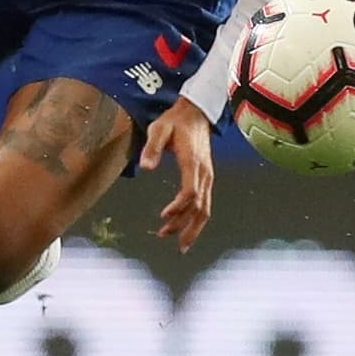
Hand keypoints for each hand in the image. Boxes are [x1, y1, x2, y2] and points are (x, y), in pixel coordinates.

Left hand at [139, 96, 213, 252]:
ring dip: (192, 227)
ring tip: (179, 243)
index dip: (178, 207)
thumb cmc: (175, 120)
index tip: (163, 215)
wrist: (196, 112)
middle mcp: (204, 172)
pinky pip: (205, 203)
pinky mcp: (206, 177)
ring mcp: (208, 176)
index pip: (190, 192)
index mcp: (192, 162)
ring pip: (205, 209)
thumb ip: (152, 147)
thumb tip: (146, 167)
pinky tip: (187, 229)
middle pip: (200, 207)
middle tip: (166, 236)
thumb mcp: (159, 128)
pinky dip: (197, 219)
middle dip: (184, 226)